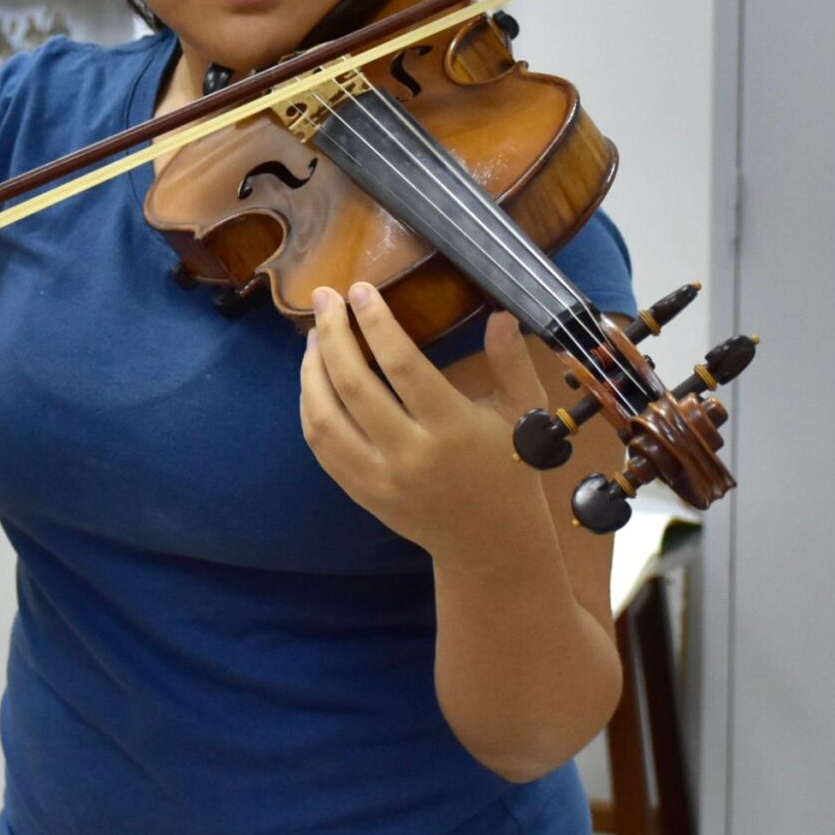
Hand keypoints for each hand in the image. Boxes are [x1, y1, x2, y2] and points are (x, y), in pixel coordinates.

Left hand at [299, 283, 557, 565]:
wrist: (491, 544)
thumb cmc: (511, 470)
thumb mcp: (524, 413)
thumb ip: (511, 362)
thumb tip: (499, 315)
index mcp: (452, 427)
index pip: (401, 364)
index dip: (376, 322)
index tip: (360, 289)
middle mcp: (410, 454)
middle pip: (353, 385)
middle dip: (333, 333)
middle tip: (326, 297)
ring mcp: (380, 478)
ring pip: (325, 417)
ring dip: (311, 370)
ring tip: (315, 335)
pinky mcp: (362, 494)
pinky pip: (322, 448)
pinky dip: (310, 409)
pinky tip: (313, 380)